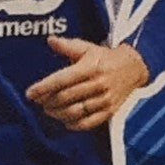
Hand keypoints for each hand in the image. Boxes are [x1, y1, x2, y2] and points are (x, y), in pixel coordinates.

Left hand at [25, 36, 149, 130]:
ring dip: (57, 113)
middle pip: (66, 97)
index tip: (30, 93)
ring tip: (48, 110)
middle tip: (39, 101)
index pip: (62, 79)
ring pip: (75, 111)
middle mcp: (98, 84)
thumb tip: (50, 40)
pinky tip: (64, 120)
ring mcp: (105, 100)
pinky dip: (73, 124)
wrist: (134, 68)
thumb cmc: (105, 58)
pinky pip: (88, 123)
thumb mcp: (88, 48)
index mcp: (90, 67)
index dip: (43, 87)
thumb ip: (68, 46)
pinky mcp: (109, 111)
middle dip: (48, 101)